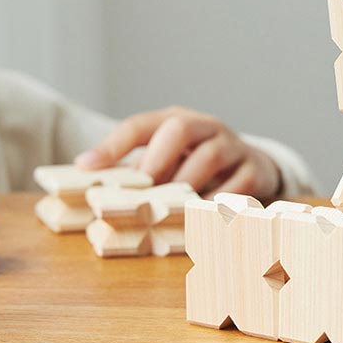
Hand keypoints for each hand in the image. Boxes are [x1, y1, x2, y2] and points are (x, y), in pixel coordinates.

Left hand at [75, 106, 282, 202]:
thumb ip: (137, 174)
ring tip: (169, 211)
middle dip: (156, 160)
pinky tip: (201, 221)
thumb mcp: (168, 163)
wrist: (254, 167)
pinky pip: (237, 187)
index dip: (112, 146)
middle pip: (179, 128)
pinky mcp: (256, 170)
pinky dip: (216, 205)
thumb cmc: (197, 167)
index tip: (86, 167)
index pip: (139, 125)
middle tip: (141, 191)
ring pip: (209, 157)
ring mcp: (232, 146)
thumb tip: (93, 190)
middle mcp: (204, 127)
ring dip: (185, 186)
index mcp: (174, 121)